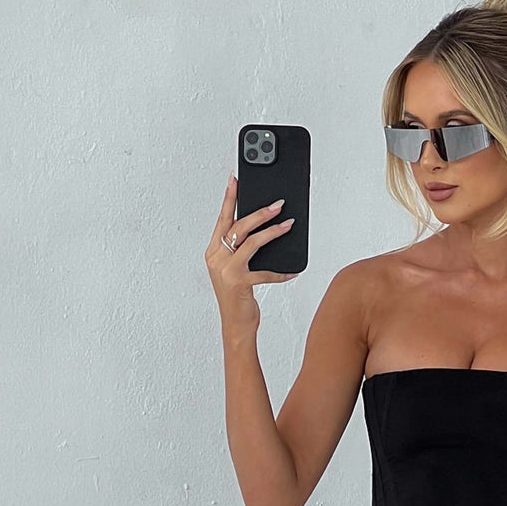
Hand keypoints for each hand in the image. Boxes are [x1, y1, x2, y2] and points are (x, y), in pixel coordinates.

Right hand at [204, 174, 298, 336]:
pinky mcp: (241, 284)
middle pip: (238, 226)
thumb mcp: (235, 270)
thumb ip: (241, 251)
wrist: (235, 325)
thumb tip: (262, 230)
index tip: (235, 179)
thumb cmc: (237, 297)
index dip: (228, 198)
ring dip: (272, 232)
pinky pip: (266, 272)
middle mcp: (217, 258)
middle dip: (259, 212)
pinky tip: (293, 271)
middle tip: (278, 204)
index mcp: (213, 252)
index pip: (222, 220)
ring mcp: (227, 271)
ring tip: (288, 224)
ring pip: (251, 242)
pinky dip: (281, 272)